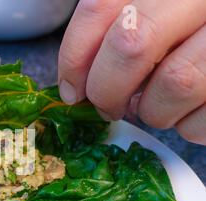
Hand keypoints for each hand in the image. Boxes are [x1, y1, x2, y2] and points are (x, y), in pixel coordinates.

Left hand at [58, 0, 205, 144]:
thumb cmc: (186, 28)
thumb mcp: (150, 13)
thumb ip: (113, 31)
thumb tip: (77, 84)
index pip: (100, 8)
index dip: (74, 57)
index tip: (71, 89)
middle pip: (132, 44)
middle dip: (107, 89)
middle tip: (107, 105)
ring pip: (173, 84)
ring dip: (152, 110)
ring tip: (157, 102)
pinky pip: (203, 120)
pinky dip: (187, 126)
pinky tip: (189, 109)